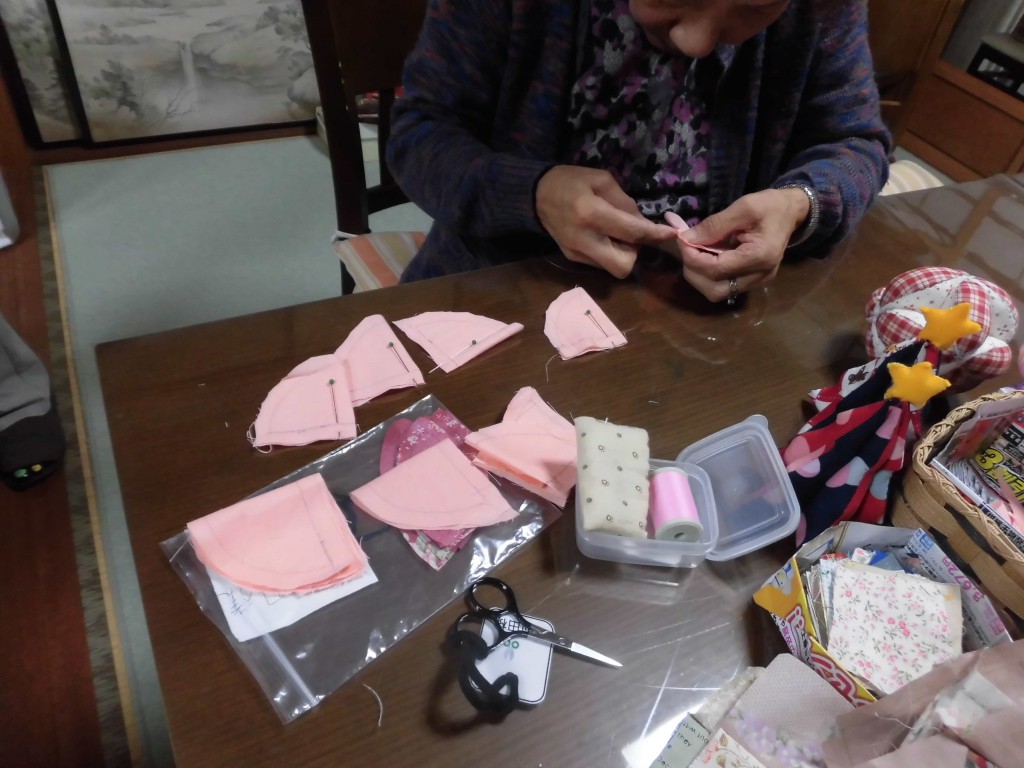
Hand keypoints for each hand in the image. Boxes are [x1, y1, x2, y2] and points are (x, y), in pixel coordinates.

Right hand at [535, 166, 677, 277]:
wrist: (535, 195)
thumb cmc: (571, 181)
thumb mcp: (601, 180)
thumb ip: (625, 203)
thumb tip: (642, 223)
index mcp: (591, 213)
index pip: (632, 232)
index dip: (654, 235)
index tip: (670, 234)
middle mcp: (584, 239)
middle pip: (624, 264)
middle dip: (634, 252)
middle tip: (629, 234)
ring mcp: (576, 252)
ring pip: (614, 268)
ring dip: (622, 253)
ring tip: (613, 233)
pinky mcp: (572, 258)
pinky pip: (601, 263)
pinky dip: (609, 252)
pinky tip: (601, 236)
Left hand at [677, 188, 808, 301]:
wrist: (791, 212)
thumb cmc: (770, 206)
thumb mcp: (744, 206)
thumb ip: (714, 224)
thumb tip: (686, 238)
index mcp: (761, 256)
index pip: (716, 269)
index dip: (693, 256)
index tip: (681, 238)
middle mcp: (759, 275)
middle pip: (714, 290)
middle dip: (693, 270)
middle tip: (686, 247)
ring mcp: (756, 282)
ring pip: (716, 292)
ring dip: (698, 274)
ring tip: (695, 251)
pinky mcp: (751, 281)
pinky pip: (722, 286)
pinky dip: (707, 274)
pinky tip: (705, 255)